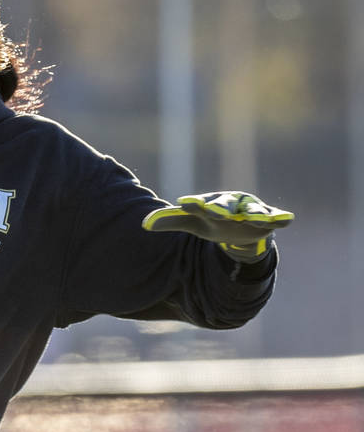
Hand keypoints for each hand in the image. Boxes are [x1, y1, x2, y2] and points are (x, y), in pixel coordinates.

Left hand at [142, 191, 292, 262]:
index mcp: (210, 204)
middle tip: (216, 213)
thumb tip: (144, 224)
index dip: (192, 204)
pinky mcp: (268, 218)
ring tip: (257, 219)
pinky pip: (276, 217)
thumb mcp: (192, 223)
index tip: (183, 203)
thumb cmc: (212, 222)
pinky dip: (280, 218)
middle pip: (225, 206)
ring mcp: (250, 210)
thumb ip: (170, 221)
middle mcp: (231, 204)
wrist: (240, 229)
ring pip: (253, 211)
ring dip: (255, 214)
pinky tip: (287, 220)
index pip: (199, 204)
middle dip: (222, 209)